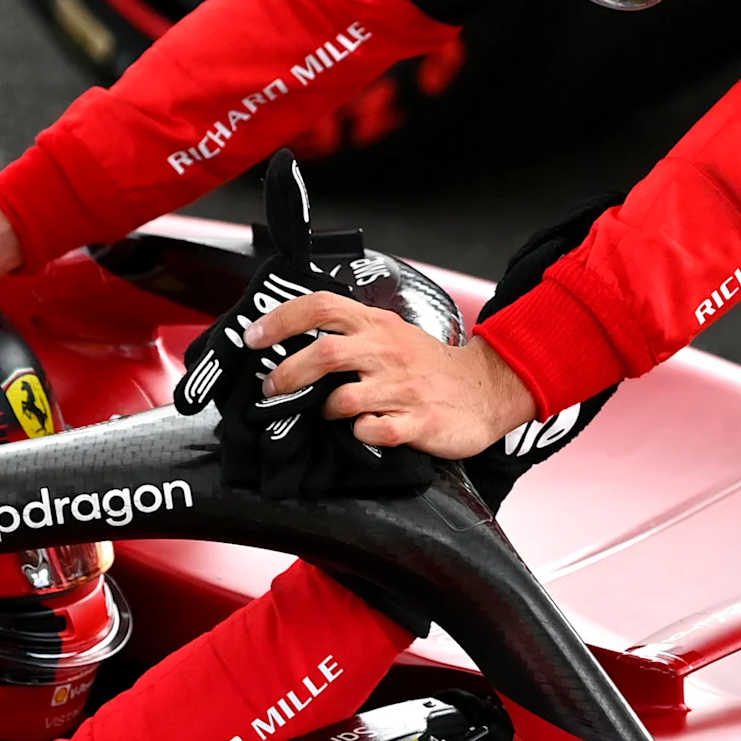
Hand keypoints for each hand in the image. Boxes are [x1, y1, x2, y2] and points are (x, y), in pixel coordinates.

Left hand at [248, 291, 538, 458]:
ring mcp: (403, 388)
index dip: (281, 320)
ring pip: (344, 398)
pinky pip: (374, 430)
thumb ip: (351, 335)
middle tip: (271, 388)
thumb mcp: (392, 335)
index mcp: (377, 325)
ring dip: (324, 410)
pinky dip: (359, 433)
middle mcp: (387, 352)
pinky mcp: (418, 422)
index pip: (321, 307)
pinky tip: (361, 432)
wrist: (486, 389)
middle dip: (288, 373)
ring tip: (324, 415)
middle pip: (325, 353)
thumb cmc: (430, 367)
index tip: (253, 337)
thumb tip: (294, 344)